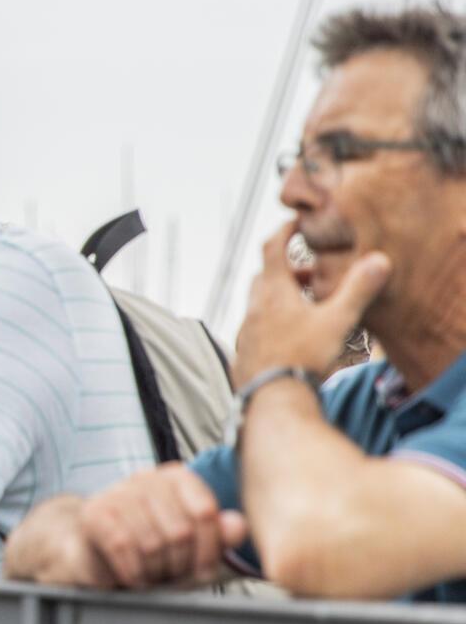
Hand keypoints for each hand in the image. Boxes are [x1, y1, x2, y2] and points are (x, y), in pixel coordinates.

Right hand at [71, 463, 248, 589]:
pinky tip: (131, 575)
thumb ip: (220, 539)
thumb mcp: (194, 553)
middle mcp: (146, 478)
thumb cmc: (149, 555)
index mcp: (178, 478)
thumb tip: (238, 524)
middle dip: (178, 564)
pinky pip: (122, 546)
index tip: (200, 568)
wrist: (95, 557)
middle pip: (180, 531)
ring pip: (151, 542)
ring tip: (148, 572)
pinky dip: (131, 571)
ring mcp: (116, 493)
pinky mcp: (94, 513)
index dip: (208, 550)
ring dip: (153, 571)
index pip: (204, 512)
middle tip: (167, 572)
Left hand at [234, 222, 390, 384]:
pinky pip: (255, 328)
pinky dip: (270, 322)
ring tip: (305, 307)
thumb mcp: (337, 321)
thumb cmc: (303, 357)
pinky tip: (288, 337)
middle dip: (287, 270)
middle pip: (265, 276)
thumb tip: (380, 259)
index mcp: (274, 292)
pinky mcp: (244, 351)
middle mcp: (254, 307)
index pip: (273, 248)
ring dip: (279, 297)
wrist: (272, 399)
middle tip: (311, 275)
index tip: (296, 223)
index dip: (283, 231)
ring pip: (258, 303)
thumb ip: (358, 290)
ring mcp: (245, 330)